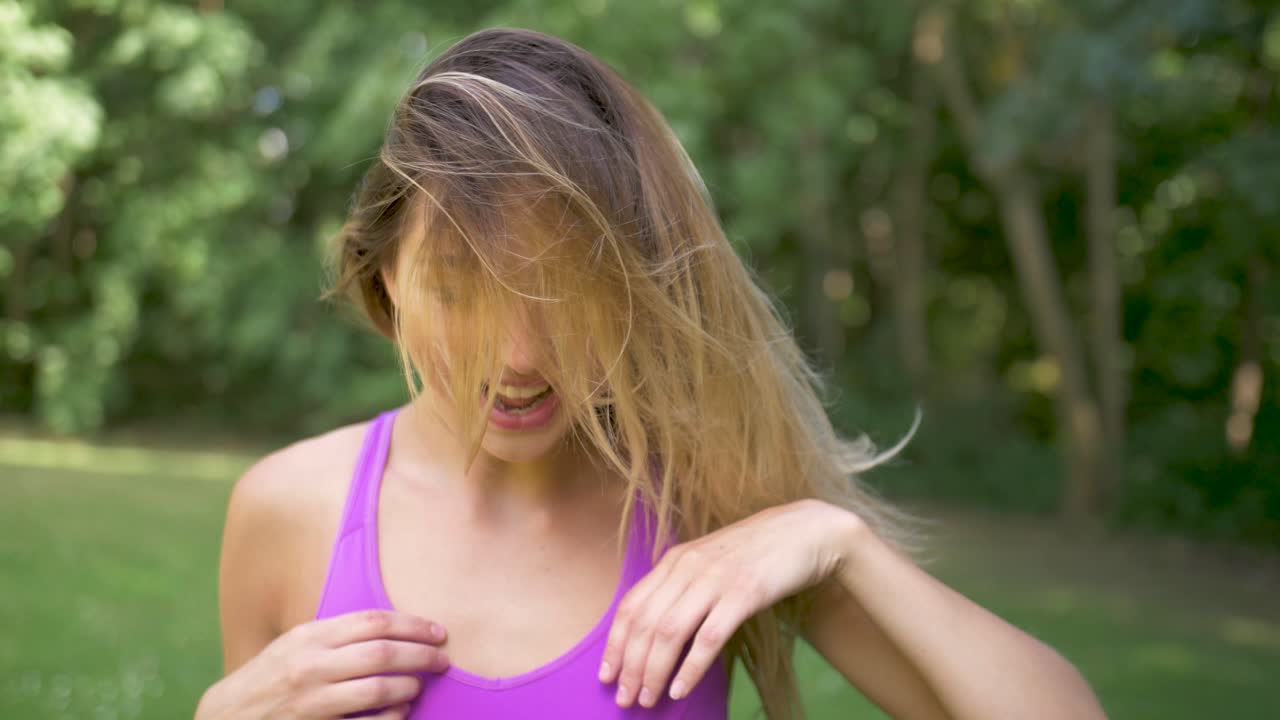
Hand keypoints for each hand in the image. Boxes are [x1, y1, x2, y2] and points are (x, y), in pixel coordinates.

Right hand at [196, 609, 450, 719]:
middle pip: (384, 654)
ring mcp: (313, 702)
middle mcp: (311, 667)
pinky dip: (392, 718)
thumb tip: (393, 628)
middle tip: (443, 660)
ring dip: (410, 687)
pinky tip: (401, 713)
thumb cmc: (270, 678)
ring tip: (418, 686)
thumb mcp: (295, 644)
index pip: (374, 622)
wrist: (226, 719)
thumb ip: (337, 634)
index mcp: (310, 637)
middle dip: (422, 656)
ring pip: (380, 690)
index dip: (414, 625)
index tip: (438, 632)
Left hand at [598, 498, 859, 707]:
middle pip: (645, 623)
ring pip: (669, 632)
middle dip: (630, 666)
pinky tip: (680, 689)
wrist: (806, 532)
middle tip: (624, 698)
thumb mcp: (710, 562)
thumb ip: (684, 586)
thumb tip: (657, 628)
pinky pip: (708, 637)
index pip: (631, 605)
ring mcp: (715, 579)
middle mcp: (688, 567)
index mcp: (676, 559)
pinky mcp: (744, 593)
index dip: (615, 643)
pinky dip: (690, 668)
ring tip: (647, 699)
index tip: (605, 674)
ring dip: (653, 671)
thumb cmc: (757, 552)